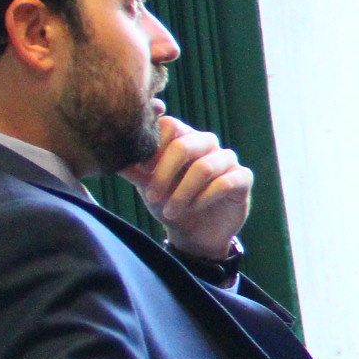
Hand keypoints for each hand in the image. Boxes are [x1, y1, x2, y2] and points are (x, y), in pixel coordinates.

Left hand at [123, 115, 251, 260]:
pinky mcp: (243, 178)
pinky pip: (224, 183)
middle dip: (164, 175)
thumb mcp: (147, 187)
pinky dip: (203, 198)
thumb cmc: (170, 203)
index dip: (153, 148)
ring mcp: (227, 159)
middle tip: (151, 197)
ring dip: (182, 193)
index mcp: (183, 137)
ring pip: (204, 167)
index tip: (142, 171)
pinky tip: (193, 209)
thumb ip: (135, 171)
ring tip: (169, 212)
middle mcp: (207, 143)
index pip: (168, 125)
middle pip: (184, 145)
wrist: (195, 233)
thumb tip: (115, 158)